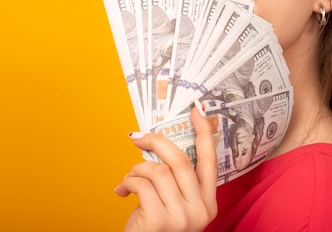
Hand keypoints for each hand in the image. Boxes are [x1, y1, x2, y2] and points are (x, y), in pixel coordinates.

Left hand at [114, 104, 217, 231]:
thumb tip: (157, 144)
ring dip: (135, 170)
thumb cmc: (154, 229)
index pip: (209, 160)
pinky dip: (127, 183)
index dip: (204, 133)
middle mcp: (200, 209)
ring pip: (157, 170)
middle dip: (155, 141)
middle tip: (138, 136)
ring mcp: (183, 217)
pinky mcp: (162, 221)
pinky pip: (141, 184)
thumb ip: (173, 179)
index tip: (198, 111)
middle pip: (180, 160)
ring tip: (128, 181)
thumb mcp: (172, 203)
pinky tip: (122, 192)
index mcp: (207, 202)